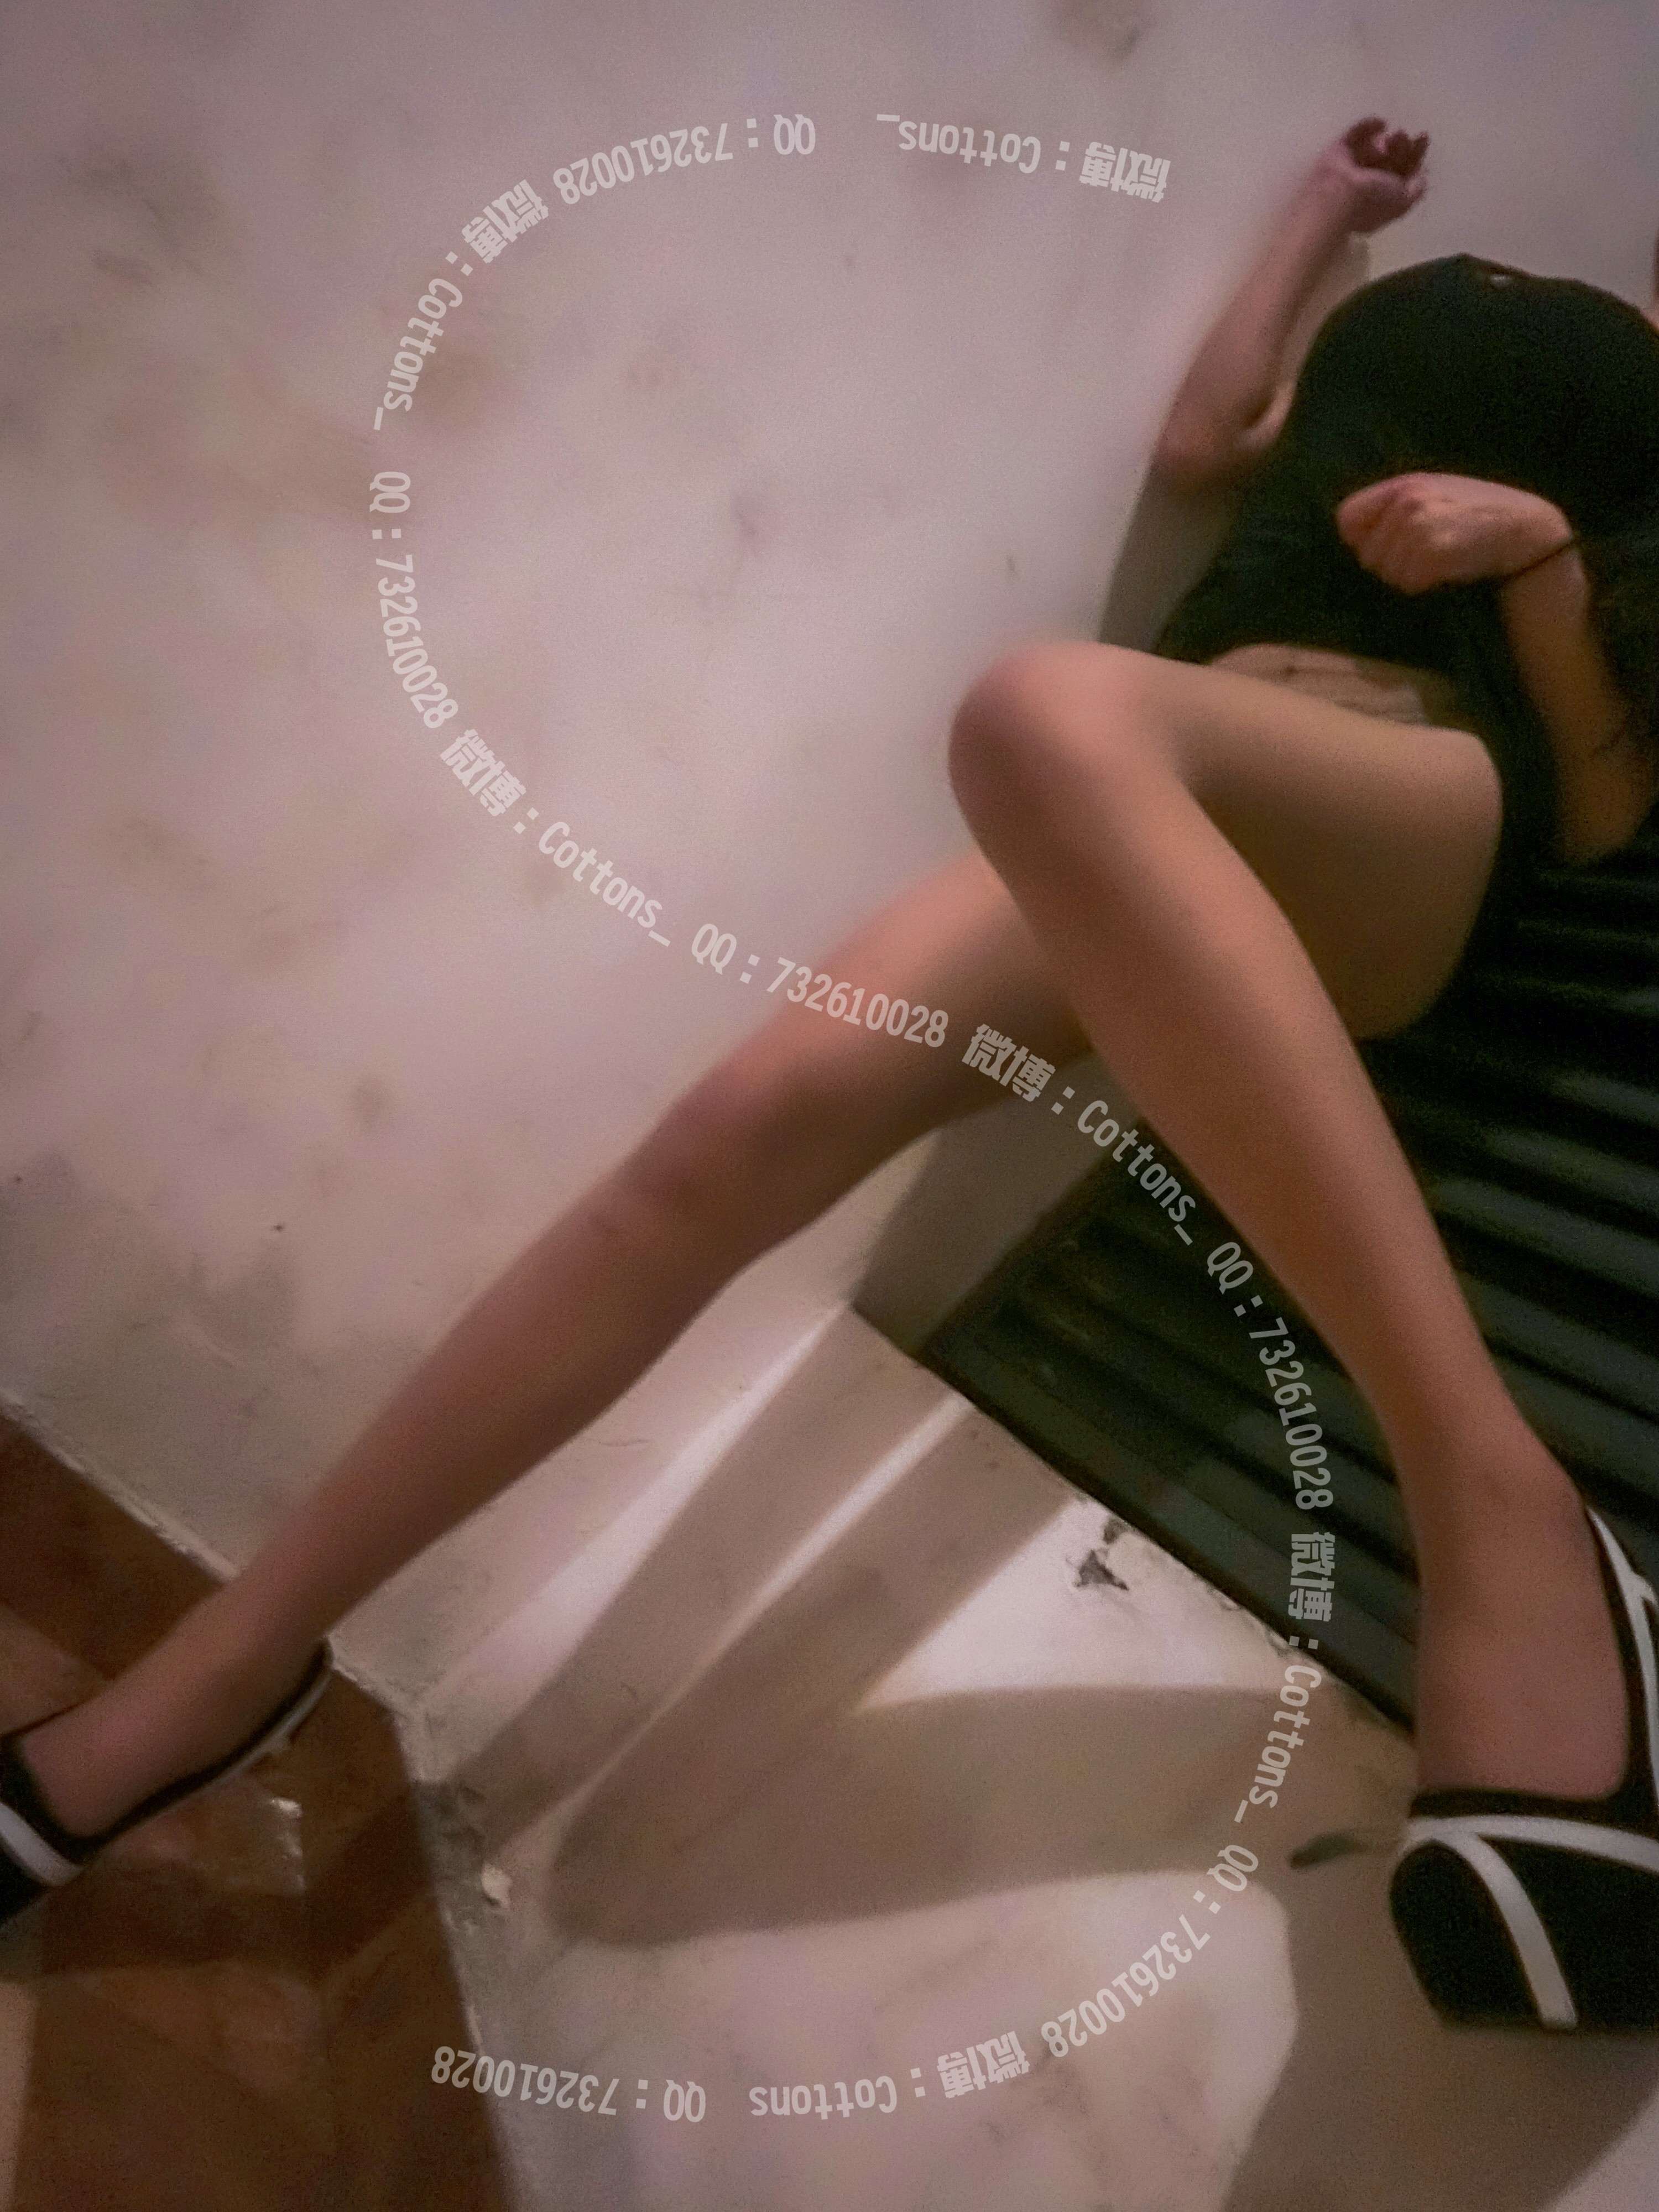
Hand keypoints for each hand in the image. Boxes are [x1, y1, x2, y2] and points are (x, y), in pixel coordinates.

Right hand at [1311, 116, 1428, 234]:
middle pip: (1390, 156)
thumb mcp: (1403, 201)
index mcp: (1383, 194)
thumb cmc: (1371, 201)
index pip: (1402, 170)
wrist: (1337, 197)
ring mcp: (1353, 165)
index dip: (1415, 153)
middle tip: (1402, 136)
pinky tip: (1381, 123)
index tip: (1423, 137)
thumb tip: (1420, 173)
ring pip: (1375, 146)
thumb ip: (1416, 188)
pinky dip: (1368, 125)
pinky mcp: (1339, 150)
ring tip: (1391, 137)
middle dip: (1401, 144)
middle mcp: (1368, 180)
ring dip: (1387, 138)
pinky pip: (1355, 133)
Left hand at [1335, 473, 1569, 593]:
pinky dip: (1424, 585)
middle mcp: (1407, 502)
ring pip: (1387, 573)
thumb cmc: (1477, 515)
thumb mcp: (1435, 494)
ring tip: (1439, 560)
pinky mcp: (1434, 552)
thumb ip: (1394, 506)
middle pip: (1367, 554)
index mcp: (1404, 485)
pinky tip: (1447, 570)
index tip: (1385, 545)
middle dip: (1390, 563)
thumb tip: (1349, 534)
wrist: (1523, 529)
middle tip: (1425, 555)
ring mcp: (1420, 526)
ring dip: (1408, 577)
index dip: (1361, 538)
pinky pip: (1409, 584)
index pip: (1346, 517)